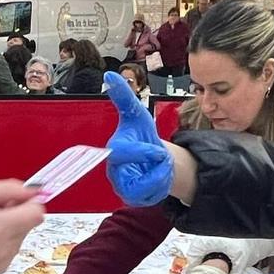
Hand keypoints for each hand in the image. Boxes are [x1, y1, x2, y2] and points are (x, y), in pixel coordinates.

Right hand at [0, 181, 44, 273]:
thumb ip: (7, 190)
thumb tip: (31, 191)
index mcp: (0, 227)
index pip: (36, 213)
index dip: (28, 202)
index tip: (14, 199)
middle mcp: (5, 247)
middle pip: (28, 225)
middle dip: (15, 215)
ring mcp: (3, 261)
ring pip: (19, 237)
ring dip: (7, 229)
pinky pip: (10, 250)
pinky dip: (1, 242)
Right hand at [103, 72, 172, 205]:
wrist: (153, 156)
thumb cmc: (141, 134)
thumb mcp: (137, 114)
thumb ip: (123, 96)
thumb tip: (109, 75)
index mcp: (114, 150)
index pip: (122, 154)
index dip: (142, 152)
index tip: (159, 150)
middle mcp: (113, 171)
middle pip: (134, 177)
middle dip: (156, 169)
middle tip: (164, 159)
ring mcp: (122, 187)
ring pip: (145, 189)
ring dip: (160, 178)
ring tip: (162, 167)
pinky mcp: (133, 198)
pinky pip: (150, 197)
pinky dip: (161, 187)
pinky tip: (160, 176)